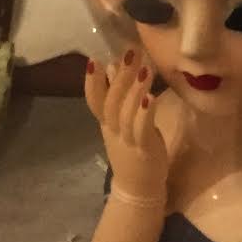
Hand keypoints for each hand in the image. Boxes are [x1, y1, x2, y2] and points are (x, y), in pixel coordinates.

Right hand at [85, 48, 168, 203]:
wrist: (138, 188)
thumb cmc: (132, 149)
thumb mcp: (119, 123)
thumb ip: (116, 97)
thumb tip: (111, 67)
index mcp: (107, 124)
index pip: (94, 101)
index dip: (91, 82)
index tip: (92, 58)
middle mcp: (113, 131)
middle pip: (111, 103)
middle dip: (120, 77)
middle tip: (130, 53)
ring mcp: (127, 140)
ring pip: (125, 115)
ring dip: (135, 91)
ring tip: (144, 70)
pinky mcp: (144, 149)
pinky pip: (142, 130)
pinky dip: (144, 113)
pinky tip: (150, 98)